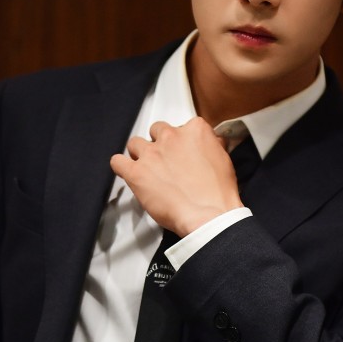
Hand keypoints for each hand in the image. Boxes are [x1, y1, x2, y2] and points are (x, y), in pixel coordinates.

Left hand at [110, 117, 242, 236]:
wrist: (209, 214)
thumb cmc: (217, 192)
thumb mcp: (224, 159)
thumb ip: (213, 145)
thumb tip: (211, 142)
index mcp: (194, 130)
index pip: (183, 127)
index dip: (182, 142)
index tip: (183, 152)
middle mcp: (171, 137)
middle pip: (157, 131)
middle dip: (160, 144)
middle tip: (166, 161)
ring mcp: (151, 154)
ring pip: (135, 143)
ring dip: (140, 154)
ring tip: (147, 168)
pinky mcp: (136, 173)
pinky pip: (117, 161)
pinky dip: (121, 166)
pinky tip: (128, 172)